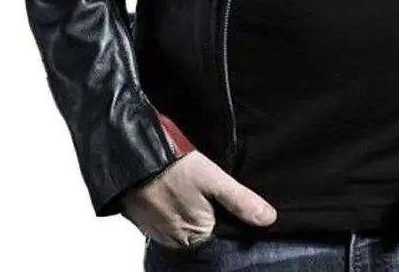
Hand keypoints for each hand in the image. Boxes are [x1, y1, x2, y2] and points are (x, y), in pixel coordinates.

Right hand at [119, 150, 276, 248]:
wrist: (129, 157)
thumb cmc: (171, 167)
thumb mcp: (212, 178)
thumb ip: (240, 200)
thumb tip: (268, 218)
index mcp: (195, 236)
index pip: (222, 235)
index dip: (230, 219)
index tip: (229, 201)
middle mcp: (176, 241)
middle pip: (204, 231)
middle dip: (211, 214)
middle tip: (211, 190)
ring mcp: (159, 232)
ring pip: (186, 224)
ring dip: (192, 210)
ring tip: (193, 188)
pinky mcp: (146, 220)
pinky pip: (169, 219)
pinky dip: (176, 207)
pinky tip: (178, 190)